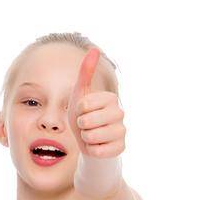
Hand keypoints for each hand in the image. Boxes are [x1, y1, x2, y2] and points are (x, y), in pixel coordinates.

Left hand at [69, 46, 126, 196]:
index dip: (78, 111)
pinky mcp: (120, 147)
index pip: (83, 104)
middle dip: (80, 126)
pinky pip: (98, 151)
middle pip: (87, 121)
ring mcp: (122, 130)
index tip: (83, 112)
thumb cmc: (83, 116)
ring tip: (91, 136)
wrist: (89, 142)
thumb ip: (86, 72)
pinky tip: (97, 146)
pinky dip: (92, 151)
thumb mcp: (80, 93)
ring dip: (85, 139)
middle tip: (86, 126)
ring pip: (92, 137)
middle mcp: (120, 112)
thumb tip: (93, 49)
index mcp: (110, 98)